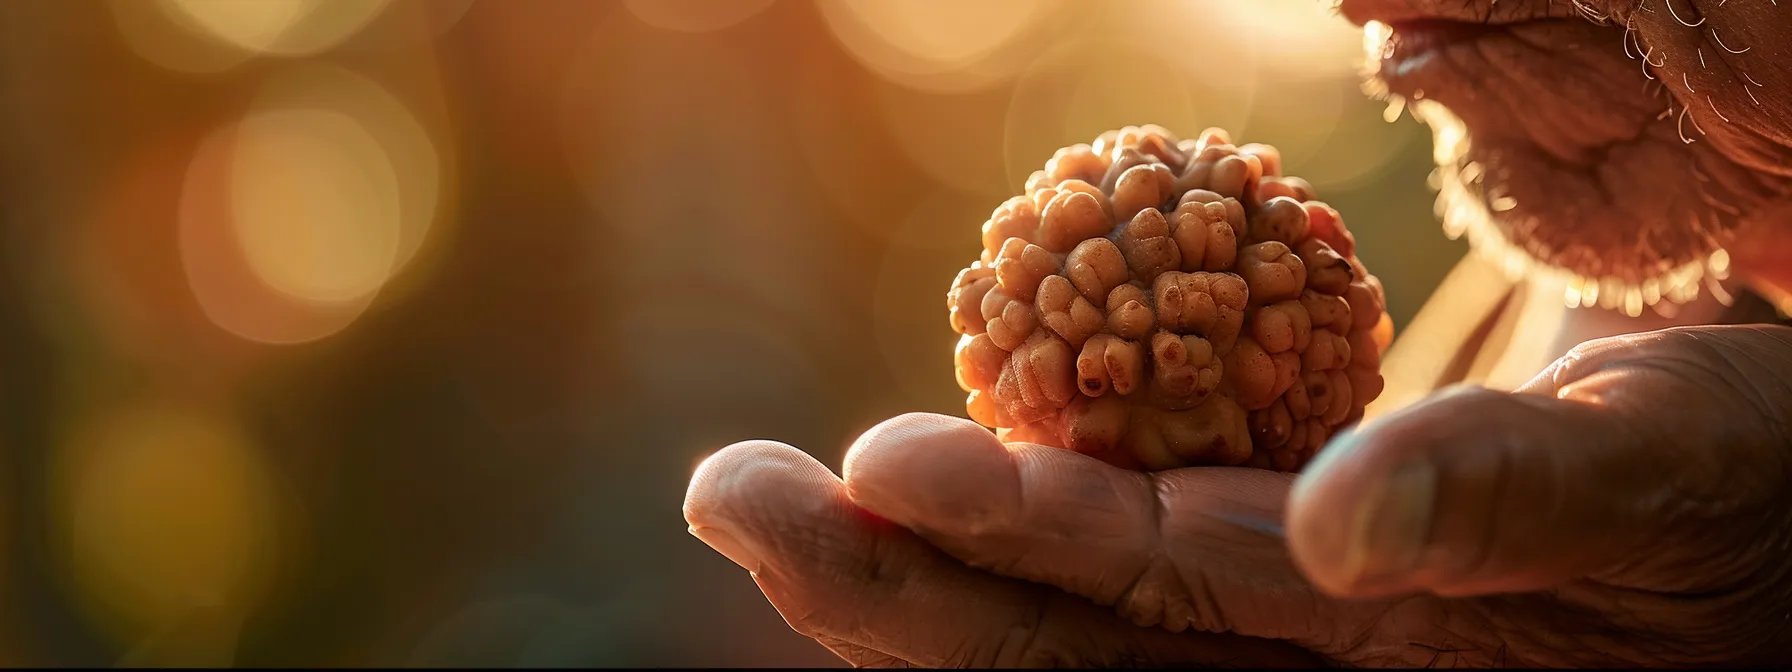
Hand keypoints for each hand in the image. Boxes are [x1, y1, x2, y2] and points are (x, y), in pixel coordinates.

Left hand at [685, 324, 1791, 666]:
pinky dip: (1004, 517)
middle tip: (731, 489)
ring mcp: (1265, 636)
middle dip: (886, 579)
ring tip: (770, 488)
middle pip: (1053, 647)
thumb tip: (1342, 530)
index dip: (1004, 548)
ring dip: (909, 549)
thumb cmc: (1749, 487)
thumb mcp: (1658, 479)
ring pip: (1056, 612)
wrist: (1764, 503)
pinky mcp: (1261, 574)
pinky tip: (908, 479)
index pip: (1147, 625)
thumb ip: (1508, 497)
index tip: (866, 466)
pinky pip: (1111, 560)